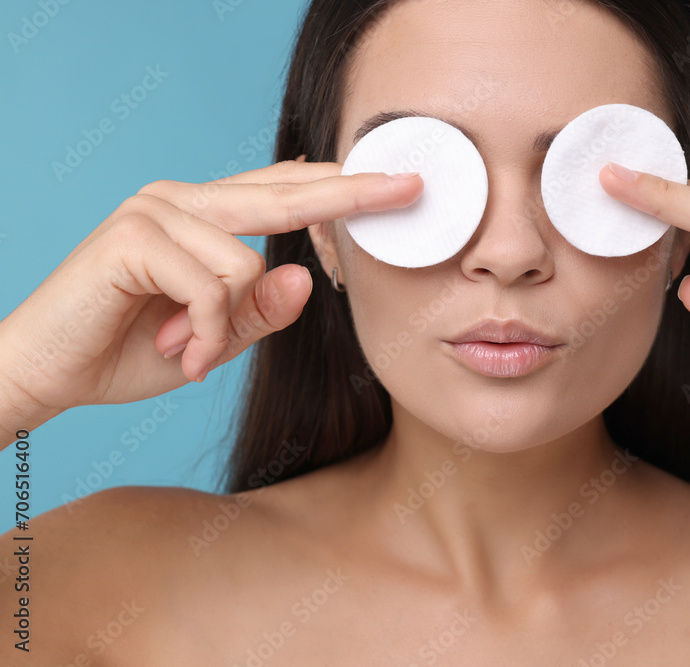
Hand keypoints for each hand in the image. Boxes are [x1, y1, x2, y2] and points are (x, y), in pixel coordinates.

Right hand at [0, 158, 422, 416]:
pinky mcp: (132, 236)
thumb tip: (307, 278)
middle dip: (351, 195)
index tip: (398, 184)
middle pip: (283, 192)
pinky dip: (205, 332)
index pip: (283, 190)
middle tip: (410, 188)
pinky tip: (181, 351)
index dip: (341, 187)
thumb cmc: (130, 350)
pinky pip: (210, 285)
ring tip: (193, 352)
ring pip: (244, 261)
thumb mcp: (217, 336)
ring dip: (226, 326)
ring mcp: (154, 210)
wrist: (45, 373)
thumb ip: (261, 308)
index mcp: (202, 213)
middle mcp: (181, 198)